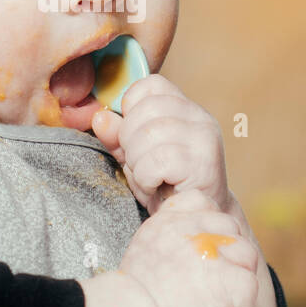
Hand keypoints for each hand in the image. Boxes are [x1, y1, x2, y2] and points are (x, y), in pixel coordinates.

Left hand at [91, 74, 229, 217]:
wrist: (193, 221)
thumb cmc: (165, 186)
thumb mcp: (135, 155)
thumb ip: (117, 135)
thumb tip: (100, 118)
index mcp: (185, 108)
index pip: (150, 85)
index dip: (130, 109)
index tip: (135, 136)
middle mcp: (200, 118)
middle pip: (144, 109)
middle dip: (129, 141)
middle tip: (141, 164)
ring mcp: (205, 139)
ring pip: (148, 135)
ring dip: (137, 163)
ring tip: (149, 178)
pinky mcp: (204, 164)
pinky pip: (156, 161)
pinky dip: (146, 178)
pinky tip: (155, 187)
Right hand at [117, 189, 260, 306]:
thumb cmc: (133, 302)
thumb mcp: (145, 253)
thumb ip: (171, 240)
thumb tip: (194, 245)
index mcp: (166, 221)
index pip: (202, 201)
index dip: (210, 225)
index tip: (202, 249)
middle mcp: (187, 229)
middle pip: (230, 227)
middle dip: (227, 254)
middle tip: (207, 282)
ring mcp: (207, 252)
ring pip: (247, 255)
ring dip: (236, 277)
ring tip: (210, 298)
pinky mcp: (224, 280)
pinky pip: (249, 286)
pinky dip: (239, 304)